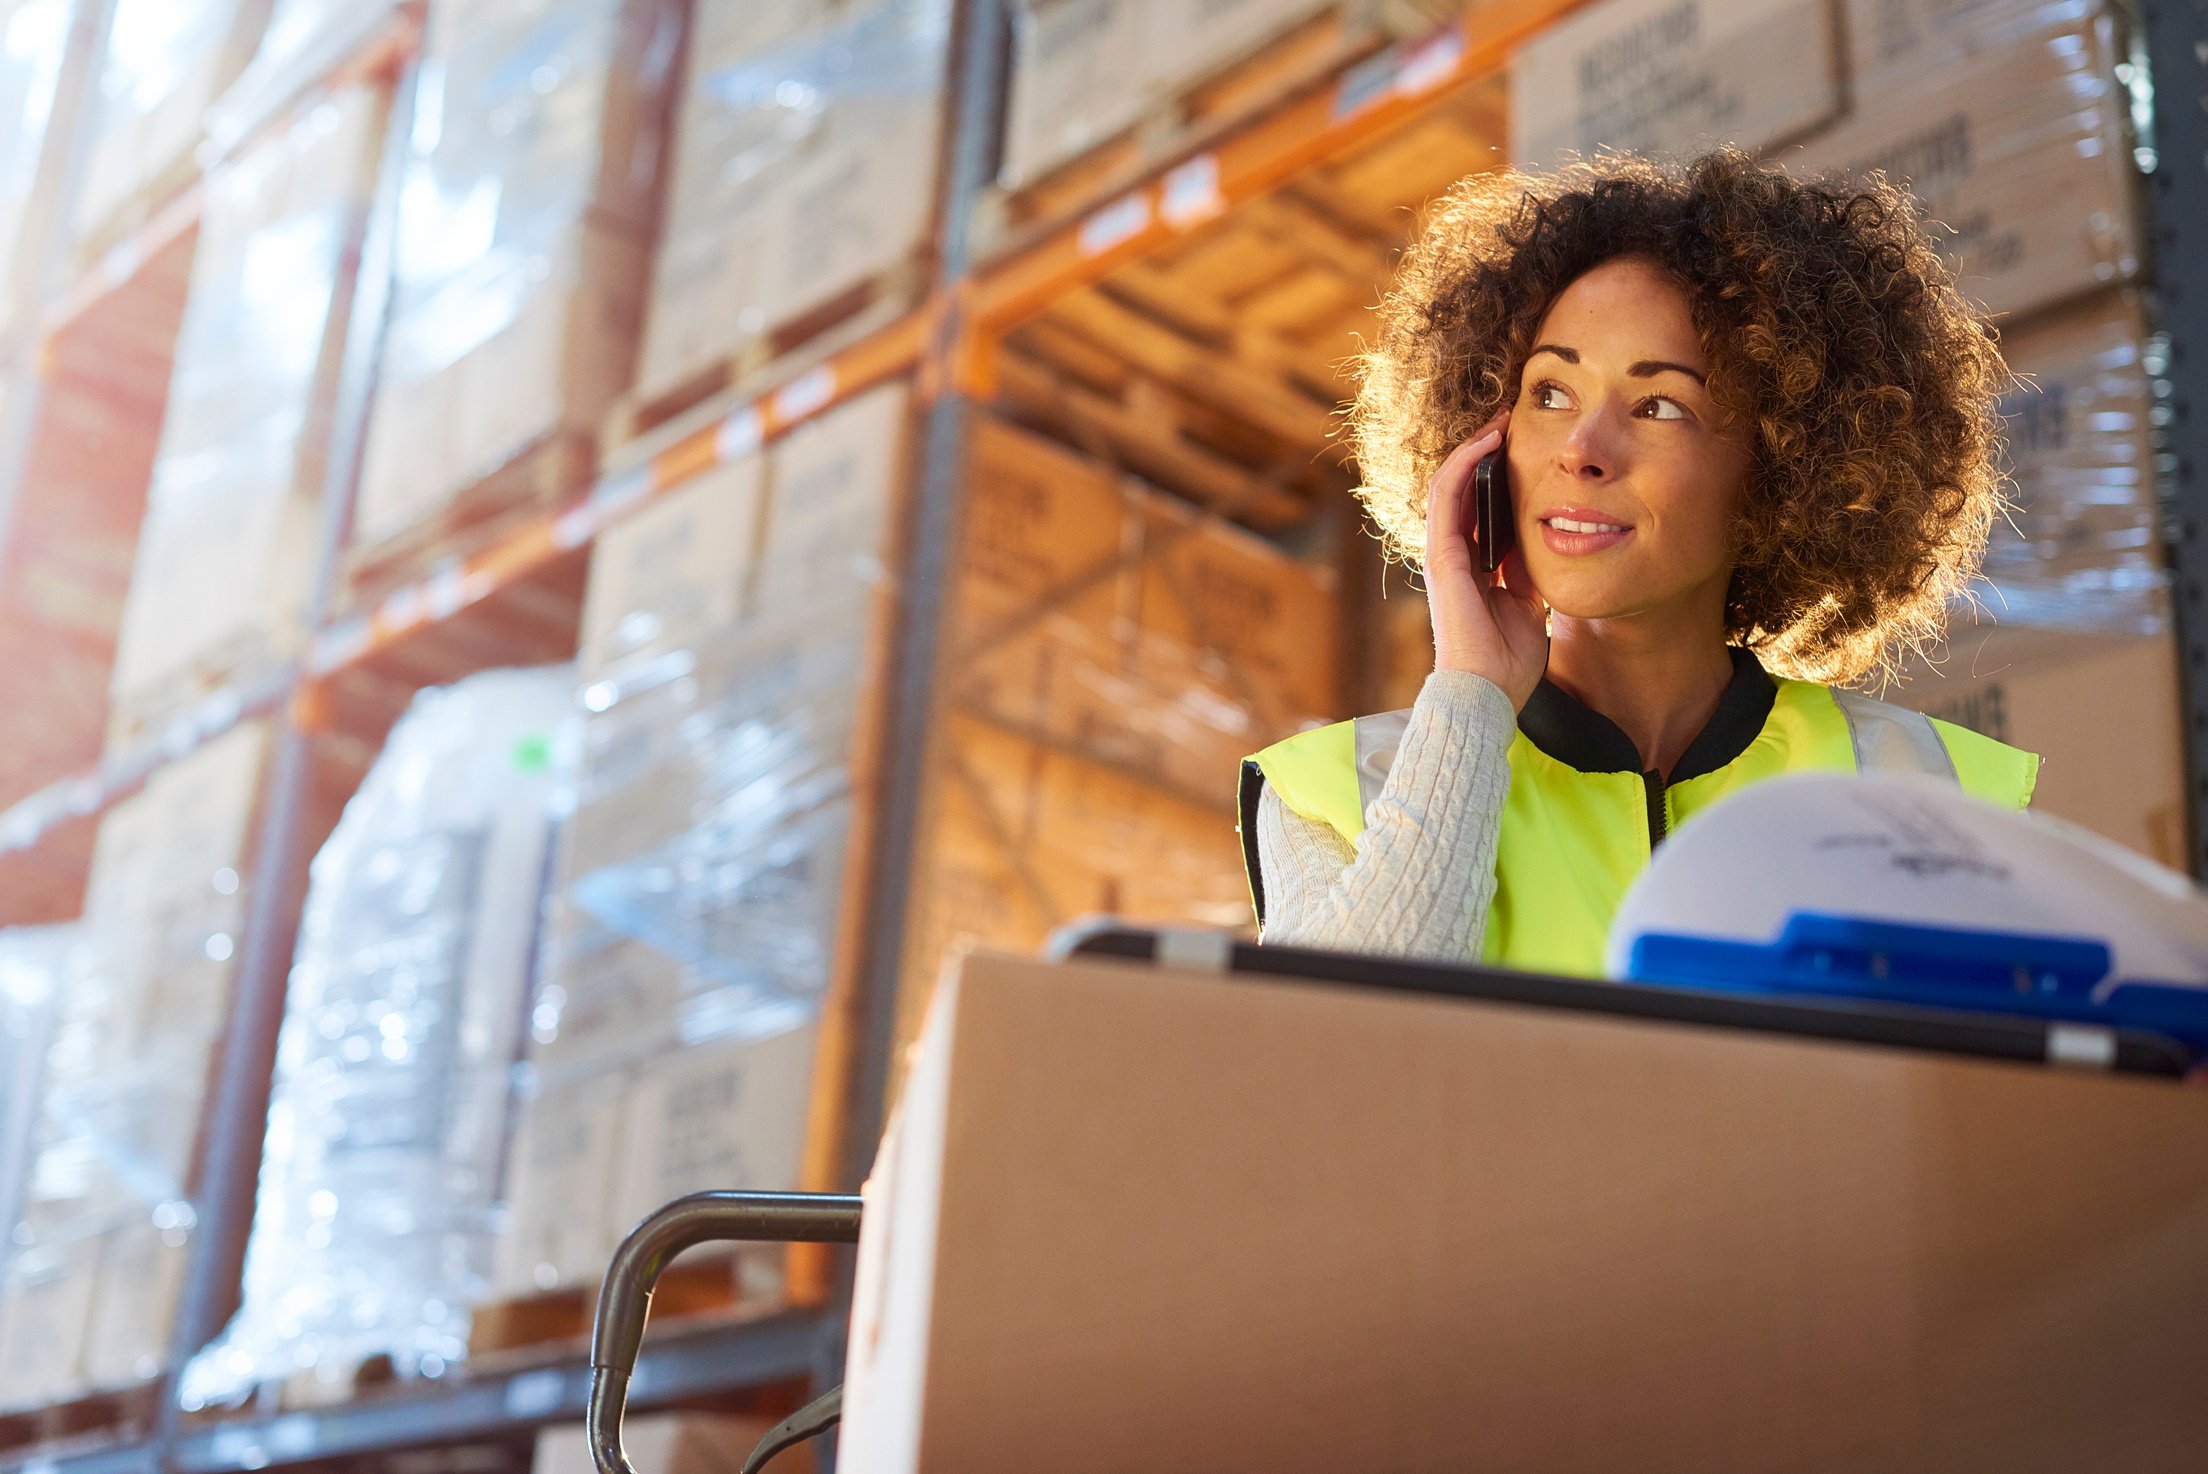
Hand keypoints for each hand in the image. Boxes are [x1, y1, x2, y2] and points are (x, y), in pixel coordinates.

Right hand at [1422, 417, 1548, 709]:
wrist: (1489, 692)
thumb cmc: (1508, 661)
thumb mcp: (1530, 603)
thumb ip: (1528, 571)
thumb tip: (1544, 537)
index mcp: (1472, 570)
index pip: (1477, 510)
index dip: (1496, 478)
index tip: (1523, 450)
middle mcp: (1452, 558)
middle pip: (1461, 492)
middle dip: (1484, 455)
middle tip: (1511, 423)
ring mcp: (1443, 555)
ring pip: (1448, 486)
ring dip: (1473, 450)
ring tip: (1500, 422)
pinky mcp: (1441, 556)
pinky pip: (1446, 497)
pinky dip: (1464, 464)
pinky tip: (1488, 442)